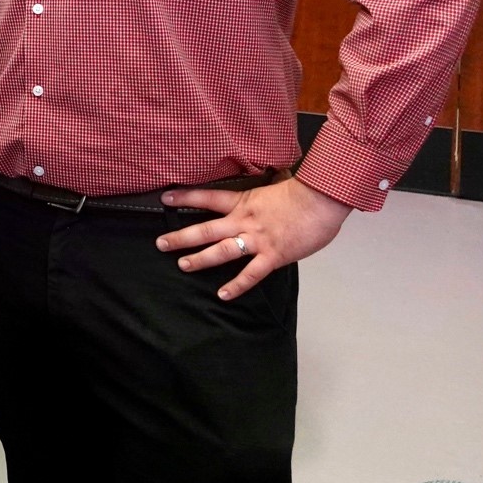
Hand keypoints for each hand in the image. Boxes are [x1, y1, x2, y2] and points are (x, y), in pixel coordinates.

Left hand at [155, 177, 352, 300]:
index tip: (165, 199)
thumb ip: (257, 198)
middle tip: (161, 244)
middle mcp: (243, 221)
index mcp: (242, 202)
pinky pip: (251, 274)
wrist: (321, 200)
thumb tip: (254, 197)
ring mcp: (257, 239)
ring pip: (221, 251)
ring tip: (183, 265)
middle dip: (181, 237)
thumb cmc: (301, 193)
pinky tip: (223, 294)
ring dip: (200, 259)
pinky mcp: (272, 256)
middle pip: (205, 229)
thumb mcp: (272, 188)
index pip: (207, 198)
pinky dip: (236, 286)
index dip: (185, 198)